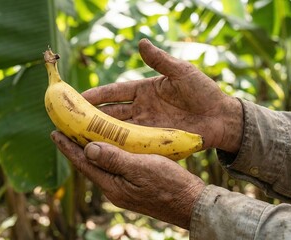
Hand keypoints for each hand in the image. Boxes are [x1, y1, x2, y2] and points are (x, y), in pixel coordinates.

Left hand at [51, 131, 205, 228]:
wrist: (191, 205)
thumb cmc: (170, 185)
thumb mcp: (142, 168)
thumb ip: (115, 159)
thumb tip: (88, 149)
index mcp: (112, 185)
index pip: (84, 163)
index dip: (68, 147)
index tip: (54, 132)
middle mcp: (114, 189)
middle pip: (89, 165)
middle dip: (76, 147)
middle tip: (65, 129)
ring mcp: (124, 190)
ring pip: (102, 166)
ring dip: (91, 150)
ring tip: (83, 135)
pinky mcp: (134, 187)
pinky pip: (114, 168)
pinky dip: (107, 154)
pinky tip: (110, 147)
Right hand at [82, 39, 242, 152]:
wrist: (221, 117)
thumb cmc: (203, 91)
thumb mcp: (182, 72)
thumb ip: (160, 60)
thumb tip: (140, 42)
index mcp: (144, 90)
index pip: (115, 93)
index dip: (97, 95)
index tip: (76, 97)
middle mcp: (141, 109)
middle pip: (111, 114)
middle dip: (90, 117)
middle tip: (69, 121)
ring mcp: (147, 126)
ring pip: (118, 131)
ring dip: (100, 134)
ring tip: (79, 138)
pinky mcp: (154, 141)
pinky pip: (132, 145)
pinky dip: (118, 148)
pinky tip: (104, 152)